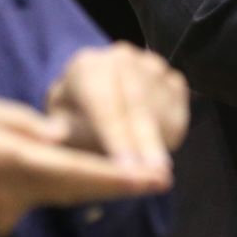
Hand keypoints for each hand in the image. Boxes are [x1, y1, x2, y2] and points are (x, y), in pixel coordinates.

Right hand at [0, 92, 170, 236]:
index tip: (159, 179)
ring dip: (59, 173)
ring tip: (20, 148)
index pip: (80, 174)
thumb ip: (24, 125)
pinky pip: (25, 198)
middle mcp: (16, 199)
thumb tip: (63, 137)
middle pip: (76, 189)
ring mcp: (5, 218)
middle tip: (156, 174)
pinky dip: (27, 180)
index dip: (122, 178)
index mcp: (13, 164)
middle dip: (114, 180)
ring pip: (49, 192)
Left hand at [45, 43, 189, 175]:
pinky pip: (179, 111)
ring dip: (160, 141)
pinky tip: (155, 148)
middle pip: (139, 105)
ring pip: (163, 108)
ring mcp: (151, 66)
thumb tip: (57, 138)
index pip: (105, 104)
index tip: (126, 169)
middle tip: (156, 178)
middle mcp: (122, 58)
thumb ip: (63, 134)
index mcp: (87, 67)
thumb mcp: (58, 128)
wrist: (91, 99)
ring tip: (150, 172)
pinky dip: (170, 134)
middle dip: (147, 144)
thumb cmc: (73, 120)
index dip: (117, 139)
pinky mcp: (173, 79)